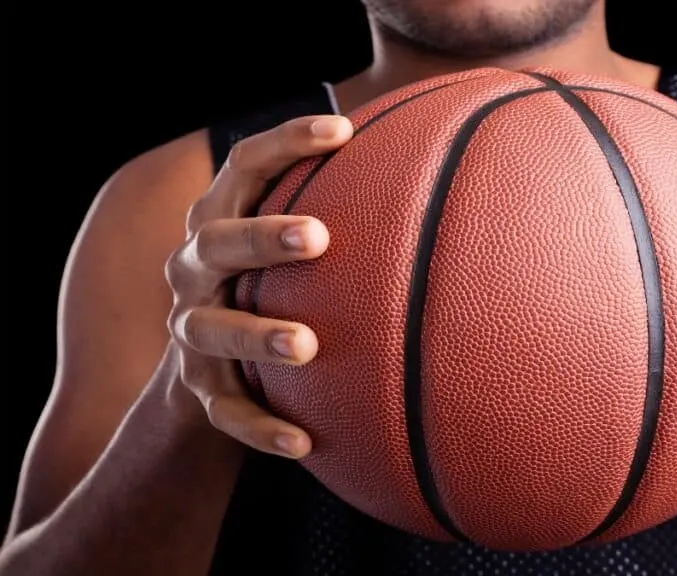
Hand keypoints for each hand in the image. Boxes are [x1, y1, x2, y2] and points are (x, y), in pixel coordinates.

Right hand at [164, 115, 352, 457]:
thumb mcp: (291, 243)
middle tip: (318, 237)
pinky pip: (226, 411)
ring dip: (257, 335)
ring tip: (307, 345)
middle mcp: (194, 269)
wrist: (212, 364)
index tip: (343, 130)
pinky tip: (304, 443)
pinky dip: (261, 427)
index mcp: (221, 218)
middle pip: (216, 242)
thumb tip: (440, 164)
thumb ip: (343, 205)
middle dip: (262, 237)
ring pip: (212, 329)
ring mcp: (192, 329)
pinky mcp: (202, 388)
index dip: (286, 143)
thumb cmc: (273, 283)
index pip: (244, 165)